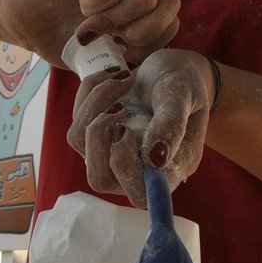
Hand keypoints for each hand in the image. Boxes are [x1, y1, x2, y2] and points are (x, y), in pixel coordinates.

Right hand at [3, 0, 179, 63]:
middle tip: (109, 39)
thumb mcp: (103, 56)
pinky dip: (92, 10)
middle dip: (139, 34)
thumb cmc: (61, 36)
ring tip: (89, 27)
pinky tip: (78, 6)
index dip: (149, 44)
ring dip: (115, 22)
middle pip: (168, 4)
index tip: (120, 51)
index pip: (172, 18)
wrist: (17, 18)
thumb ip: (130, 57)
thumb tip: (147, 70)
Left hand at [67, 49, 212, 206]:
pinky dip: (91, 94)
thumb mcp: (184, 95)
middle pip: (99, 178)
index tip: (127, 130)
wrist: (170, 68)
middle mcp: (139, 169)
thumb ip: (172, 124)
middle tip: (120, 106)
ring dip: (96, 104)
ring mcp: (112, 155)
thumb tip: (155, 160)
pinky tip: (113, 77)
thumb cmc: (184, 83)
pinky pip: (77, 122)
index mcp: (170, 169)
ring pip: (81, 144)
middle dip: (99, 136)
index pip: (140, 195)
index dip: (125, 169)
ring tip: (124, 78)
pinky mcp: (96, 138)